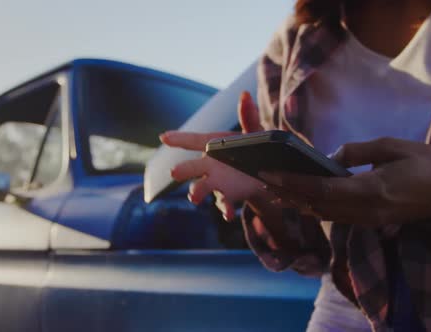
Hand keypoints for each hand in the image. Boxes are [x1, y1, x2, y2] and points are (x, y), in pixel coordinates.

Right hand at [160, 92, 266, 220]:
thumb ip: (248, 116)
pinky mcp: (228, 195)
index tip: (164, 136)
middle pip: (192, 167)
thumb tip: (245, 95)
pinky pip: (223, 203)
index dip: (179, 138)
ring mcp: (216, 182)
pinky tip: (227, 215)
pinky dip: (224, 208)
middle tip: (174, 172)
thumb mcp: (254, 133)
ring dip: (197, 192)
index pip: (193, 140)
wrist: (266, 174)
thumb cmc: (253, 149)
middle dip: (183, 170)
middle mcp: (209, 165)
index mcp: (213, 146)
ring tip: (194, 197)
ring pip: (202, 187)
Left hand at [259, 137, 430, 232]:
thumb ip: (357, 152)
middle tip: (261, 180)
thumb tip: (329, 158)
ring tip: (274, 189)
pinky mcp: (372, 221)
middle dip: (287, 192)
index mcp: (371, 190)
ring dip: (298, 202)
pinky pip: (336, 216)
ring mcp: (369, 219)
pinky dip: (315, 207)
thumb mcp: (393, 146)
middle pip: (316, 205)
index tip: (268, 173)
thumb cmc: (428, 165)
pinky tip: (302, 198)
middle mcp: (365, 210)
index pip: (320, 189)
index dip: (291, 182)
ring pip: (323, 214)